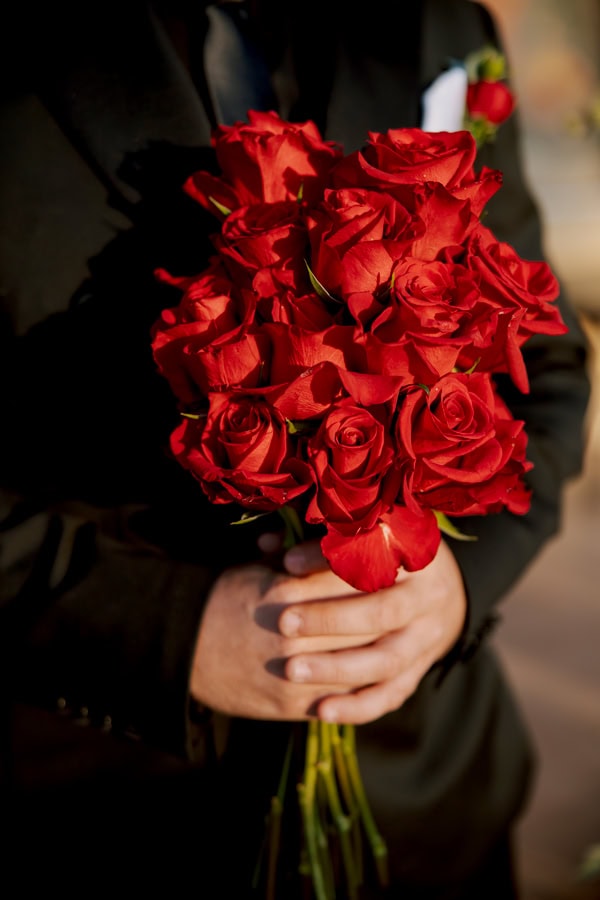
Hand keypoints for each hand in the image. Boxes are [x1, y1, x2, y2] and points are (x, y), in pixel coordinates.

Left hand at [190, 536, 466, 725]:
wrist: (436, 591)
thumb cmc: (382, 556)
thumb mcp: (359, 539)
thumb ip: (315, 541)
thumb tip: (266, 543)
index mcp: (415, 553)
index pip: (372, 556)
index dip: (328, 559)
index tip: (286, 563)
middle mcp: (429, 597)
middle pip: (382, 611)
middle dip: (330, 618)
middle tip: (283, 623)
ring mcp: (428, 638)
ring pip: (386, 659)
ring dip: (337, 667)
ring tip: (291, 670)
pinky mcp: (420, 669)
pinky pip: (391, 694)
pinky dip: (357, 706)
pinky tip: (321, 711)